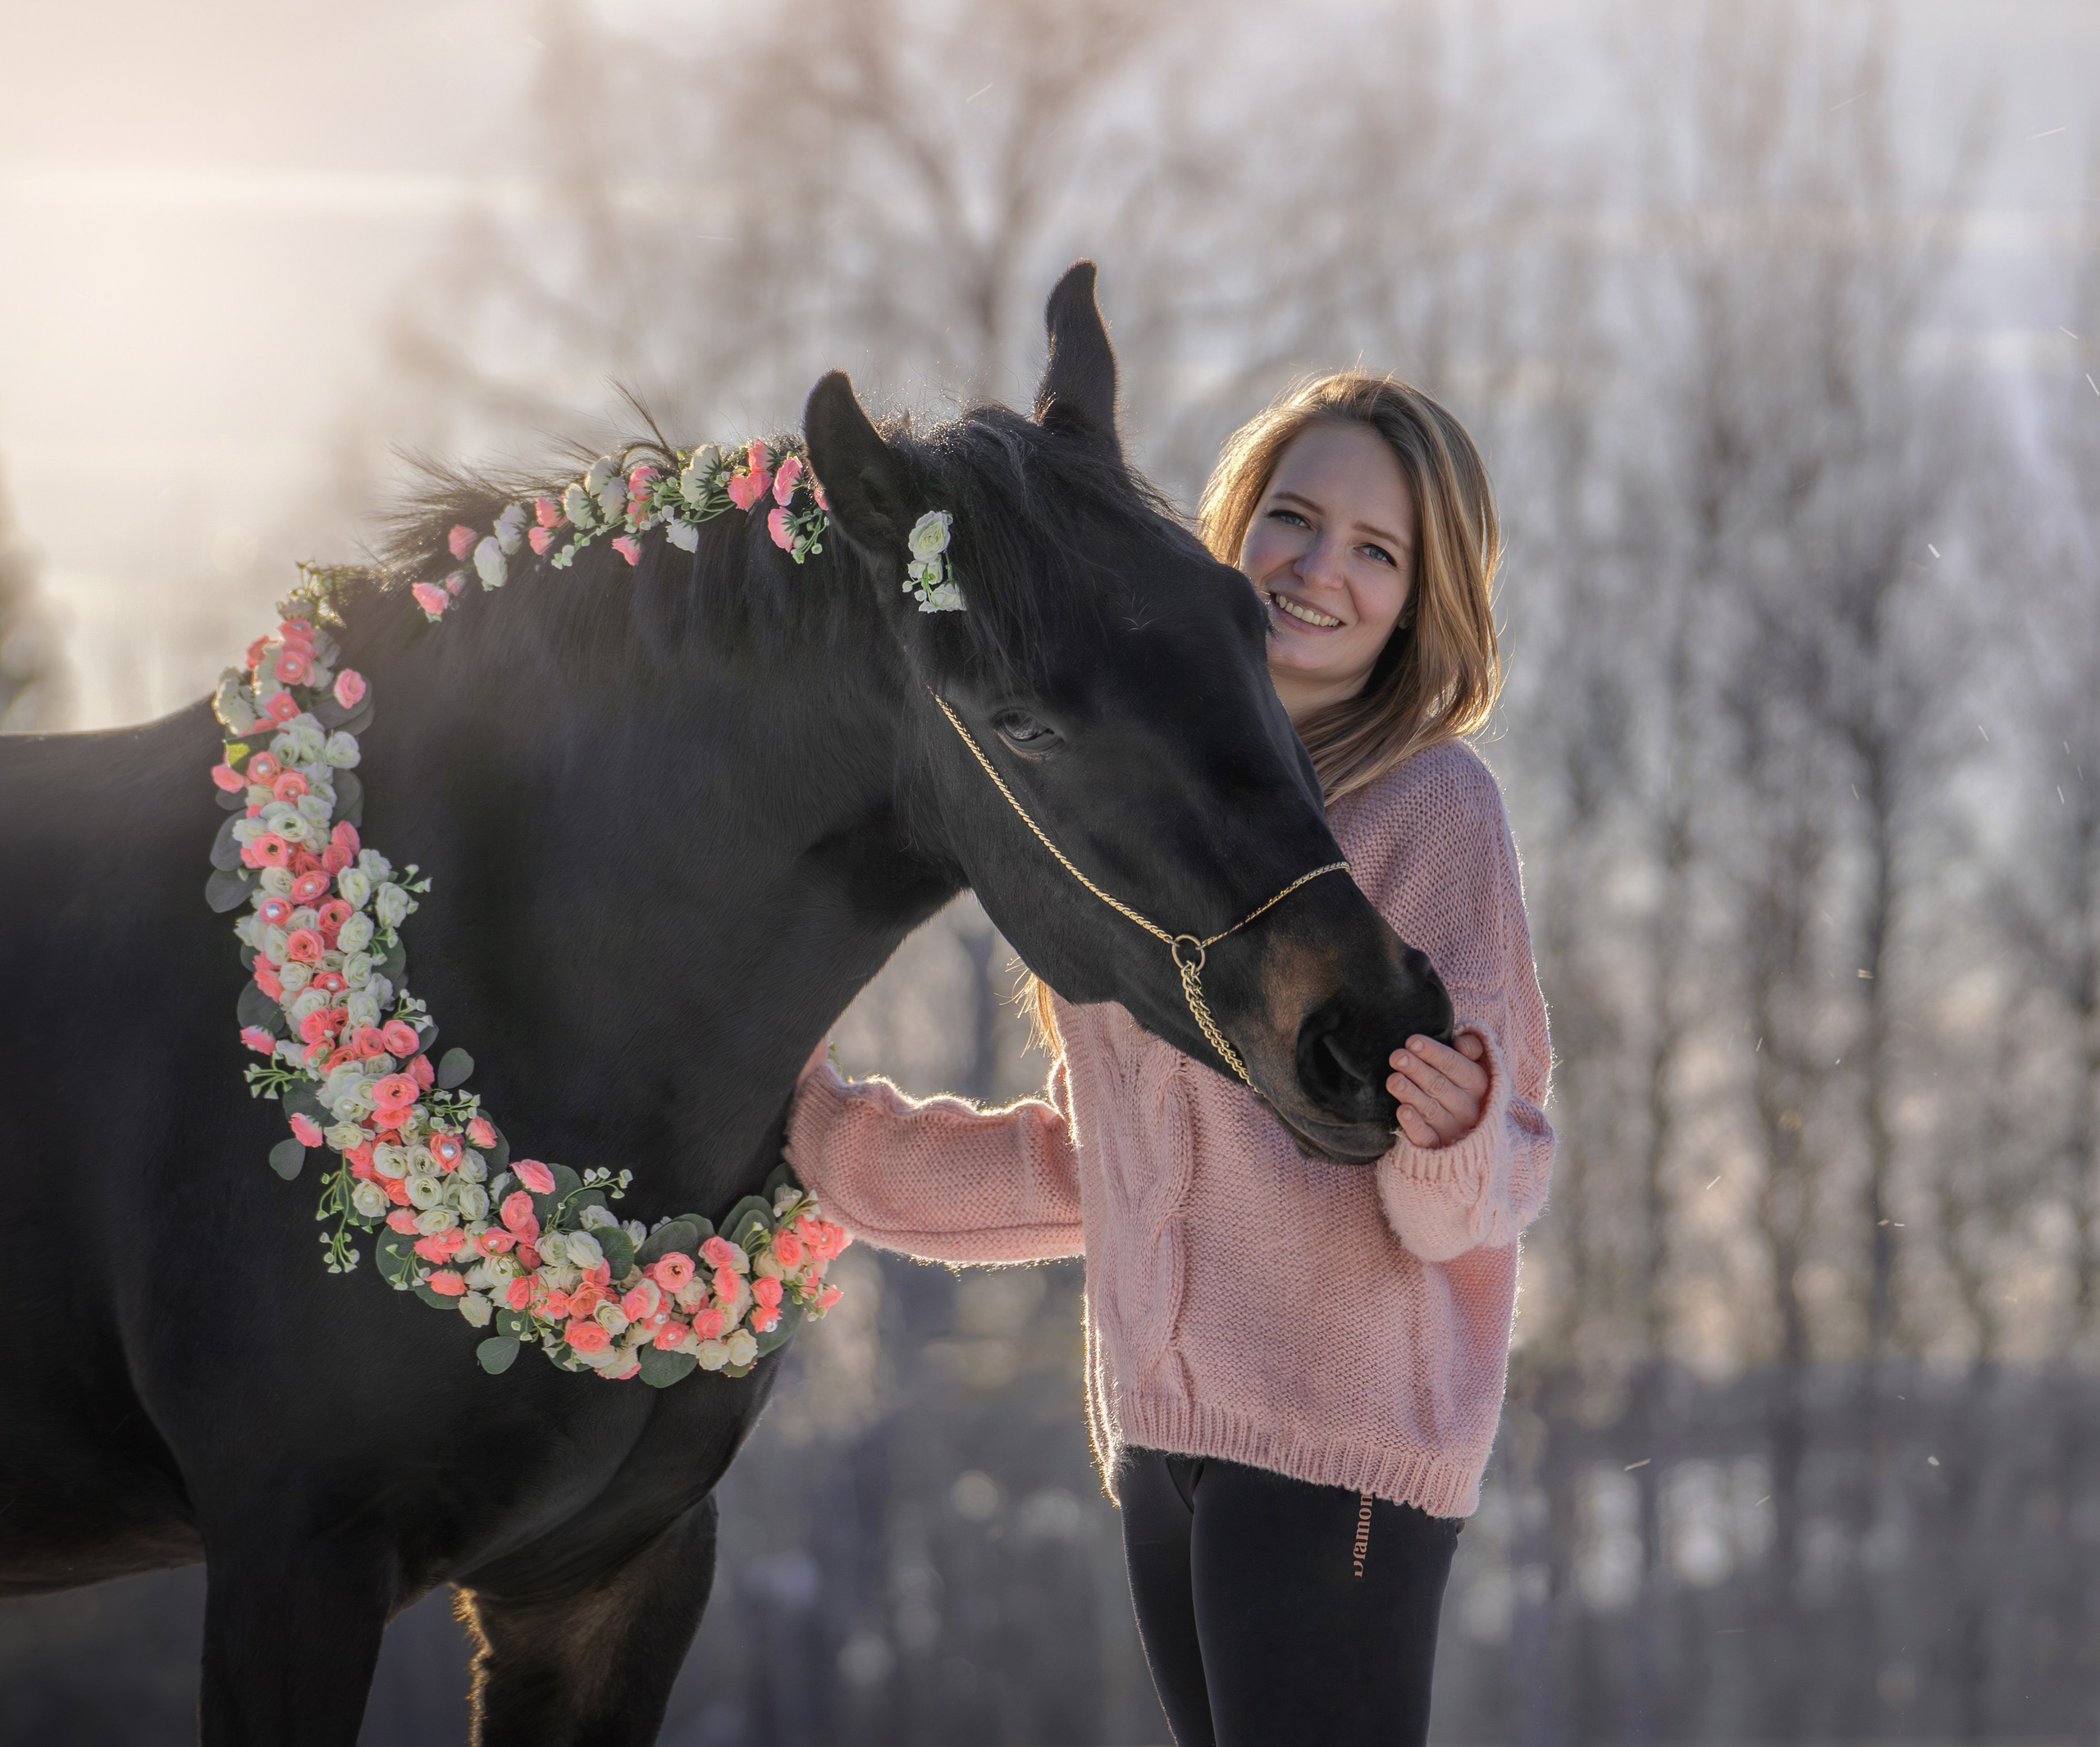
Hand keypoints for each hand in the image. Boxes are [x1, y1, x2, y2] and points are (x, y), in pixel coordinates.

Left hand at [1387, 1031, 1487, 1147]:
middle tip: (1397, 1057)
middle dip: (1416, 1069)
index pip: (1453, 1065)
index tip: (1412, 1041)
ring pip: (1429, 1109)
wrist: (1474, 1133)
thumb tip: (1460, 1043)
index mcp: (1478, 1084)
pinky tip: (1403, 1111)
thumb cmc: (1465, 1085)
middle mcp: (1468, 1108)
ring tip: (1394, 1080)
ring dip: (1411, 1094)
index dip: (1432, 1053)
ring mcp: (1453, 1129)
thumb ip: (1474, 1047)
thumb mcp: (1479, 1063)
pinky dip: (1414, 1125)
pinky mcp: (1438, 1146)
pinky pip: (1426, 1137)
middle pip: (1438, 1085)